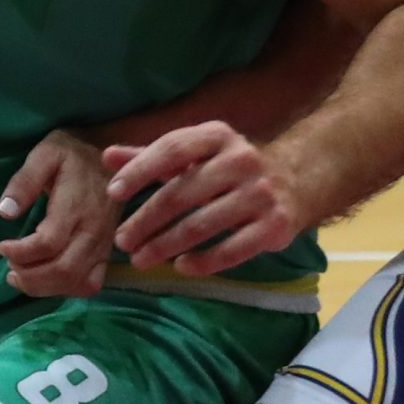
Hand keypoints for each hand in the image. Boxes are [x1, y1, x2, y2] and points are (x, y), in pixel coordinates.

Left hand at [0, 130, 115, 297]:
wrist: (114, 152)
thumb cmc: (74, 152)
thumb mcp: (45, 153)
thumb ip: (24, 181)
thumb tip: (5, 212)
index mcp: (76, 206)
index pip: (48, 244)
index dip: (20, 253)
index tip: (1, 247)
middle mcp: (93, 230)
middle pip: (63, 270)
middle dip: (30, 277)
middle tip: (8, 269)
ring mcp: (104, 243)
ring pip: (77, 282)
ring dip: (45, 287)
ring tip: (21, 276)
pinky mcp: (108, 250)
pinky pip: (92, 283)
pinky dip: (68, 289)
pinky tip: (48, 279)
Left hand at [103, 121, 304, 277]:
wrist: (296, 180)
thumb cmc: (229, 167)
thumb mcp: (195, 154)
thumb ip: (152, 156)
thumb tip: (107, 157)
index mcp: (217, 136)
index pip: (172, 148)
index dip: (140, 170)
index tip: (113, 193)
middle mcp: (241, 160)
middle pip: (182, 192)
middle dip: (146, 219)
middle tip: (122, 241)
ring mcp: (260, 193)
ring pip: (203, 224)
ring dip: (166, 245)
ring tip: (141, 259)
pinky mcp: (274, 226)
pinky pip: (232, 250)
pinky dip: (204, 261)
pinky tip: (181, 267)